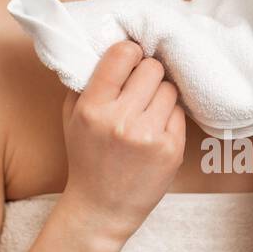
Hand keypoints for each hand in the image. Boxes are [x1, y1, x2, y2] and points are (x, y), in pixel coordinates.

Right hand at [59, 41, 185, 245]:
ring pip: (169, 89)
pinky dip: (169, 116)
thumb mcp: (72, 116)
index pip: (121, 56)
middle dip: (148, 73)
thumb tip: (108, 44)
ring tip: (147, 110)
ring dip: (160, 94)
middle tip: (141, 85)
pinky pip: (179, 113)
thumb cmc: (86, 156)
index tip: (131, 57)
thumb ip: (86, 80)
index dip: (130, 52)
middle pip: (152, 68)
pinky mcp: (171, 150)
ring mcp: (148, 136)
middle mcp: (120, 120)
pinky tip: (155, 129)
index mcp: (92, 108)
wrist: (101, 207)